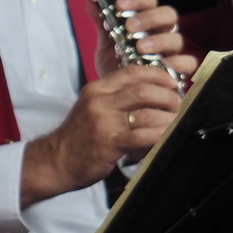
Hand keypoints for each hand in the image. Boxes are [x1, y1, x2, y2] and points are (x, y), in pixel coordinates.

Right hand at [21, 65, 183, 203]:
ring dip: (168, 118)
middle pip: (144, 90)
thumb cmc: (78, 136)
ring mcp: (104, 122)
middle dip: (168, 97)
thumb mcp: (92, 108)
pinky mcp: (109, 143)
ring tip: (175, 123)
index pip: (132, 72)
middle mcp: (99, 101)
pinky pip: (142, 136)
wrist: (55, 161)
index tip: (172, 83)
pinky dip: (159, 136)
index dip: (158, 75)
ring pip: (147, 113)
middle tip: (177, 106)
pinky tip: (165, 138)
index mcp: (97, 89)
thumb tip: (152, 95)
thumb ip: (116, 99)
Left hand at [96, 0, 197, 75]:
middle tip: (130, 26)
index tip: (119, 4)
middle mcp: (162, 32)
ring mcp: (171, 51)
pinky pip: (187, 63)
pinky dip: (178, 62)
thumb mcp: (106, 42)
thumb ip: (101, 22)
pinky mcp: (177, 70)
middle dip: (149, 18)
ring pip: (175, 38)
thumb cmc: (116, 63)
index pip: (149, 1)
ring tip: (140, 48)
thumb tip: (91, 0)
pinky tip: (163, 65)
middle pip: (168, 14)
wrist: (118, 93)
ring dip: (158, 41)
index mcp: (146, 20)